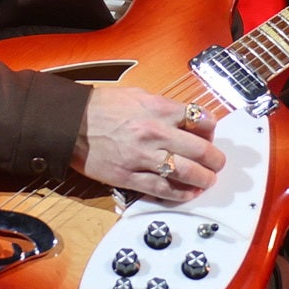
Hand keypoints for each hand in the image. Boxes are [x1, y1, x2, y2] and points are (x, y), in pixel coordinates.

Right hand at [72, 86, 225, 203]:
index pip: (200, 119)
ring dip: (203, 179)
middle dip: (215, 159)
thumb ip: (163, 107)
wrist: (70, 124)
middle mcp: (154, 132)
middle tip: (217, 164)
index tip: (210, 136)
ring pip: (186, 172)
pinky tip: (188, 193)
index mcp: (158, 109)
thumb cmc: (101, 107)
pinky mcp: (129, 177)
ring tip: (207, 181)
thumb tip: (185, 118)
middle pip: (200, 149)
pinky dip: (180, 194)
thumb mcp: (137, 95)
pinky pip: (162, 189)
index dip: (211, 130)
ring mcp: (142, 157)